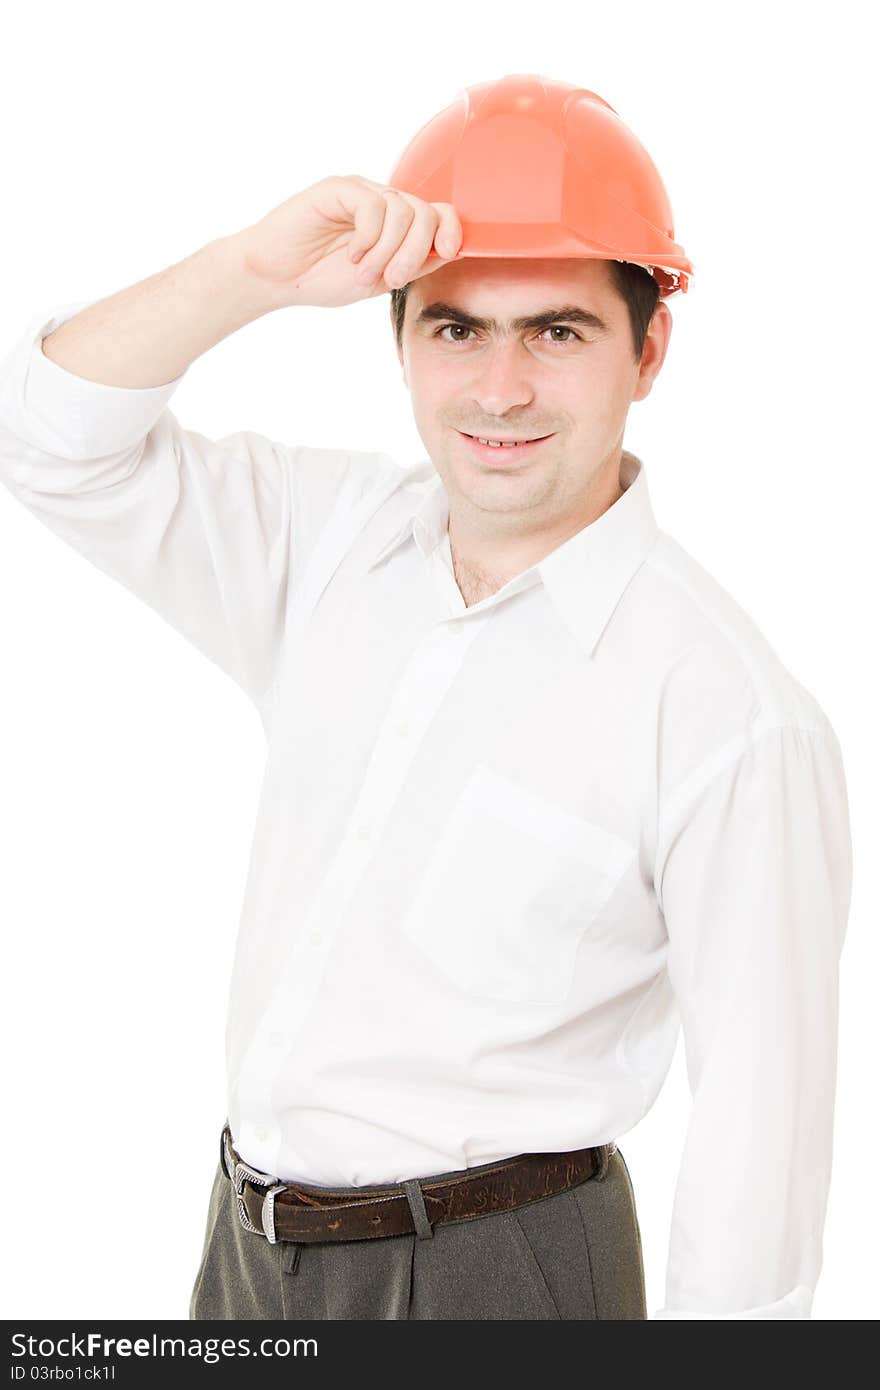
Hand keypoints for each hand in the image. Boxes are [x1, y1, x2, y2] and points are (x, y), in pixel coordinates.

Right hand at [232, 174, 462, 311]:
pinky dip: (368, 238)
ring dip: (387, 251)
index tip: (447, 253)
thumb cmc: (322, 278)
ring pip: (401, 210)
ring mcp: (360, 193)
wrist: (276, 277)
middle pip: (425, 212)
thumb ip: (414, 263)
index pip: (439, 213)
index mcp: (396, 224)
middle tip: (392, 278)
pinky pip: (372, 206)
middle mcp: (382, 203)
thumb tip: (451, 251)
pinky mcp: (338, 189)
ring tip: (363, 273)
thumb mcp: (380, 278)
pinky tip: (351, 255)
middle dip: (416, 251)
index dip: (451, 229)